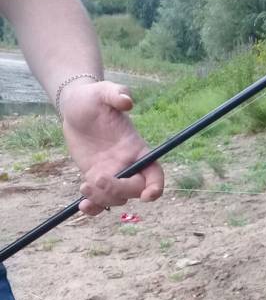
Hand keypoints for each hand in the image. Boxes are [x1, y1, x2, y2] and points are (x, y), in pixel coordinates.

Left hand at [60, 79, 163, 215]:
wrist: (75, 107)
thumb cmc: (93, 98)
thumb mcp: (103, 91)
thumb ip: (117, 93)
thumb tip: (127, 101)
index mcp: (137, 149)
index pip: (155, 173)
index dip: (155, 187)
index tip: (146, 196)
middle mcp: (128, 165)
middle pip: (135, 190)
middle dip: (119, 191)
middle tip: (97, 179)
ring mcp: (112, 174)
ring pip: (116, 199)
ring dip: (102, 199)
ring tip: (84, 186)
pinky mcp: (95, 178)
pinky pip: (99, 201)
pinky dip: (93, 208)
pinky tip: (82, 206)